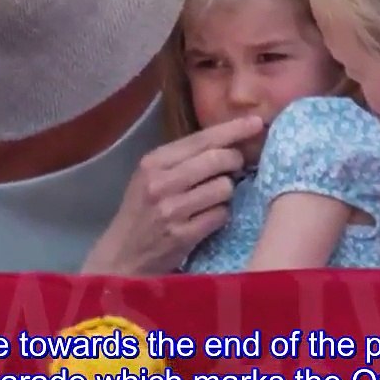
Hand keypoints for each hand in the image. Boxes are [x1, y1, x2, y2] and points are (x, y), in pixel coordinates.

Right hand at [81, 115, 263, 274]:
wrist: (123, 256)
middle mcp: (161, 182)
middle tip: (236, 167)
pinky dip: (221, 215)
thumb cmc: (142, 212)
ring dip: (226, 193)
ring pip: (224, 188)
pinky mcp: (183, 235)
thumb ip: (184, 159)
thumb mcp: (151, 177)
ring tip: (212, 199)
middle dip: (235, 161)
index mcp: (154, 161)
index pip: (201, 139)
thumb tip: (230, 142)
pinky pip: (221, 215)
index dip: (233, 129)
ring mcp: (172, 209)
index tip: (257, 123)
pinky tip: (208, 219)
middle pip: (218, 159)